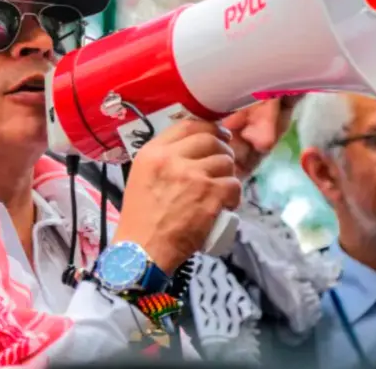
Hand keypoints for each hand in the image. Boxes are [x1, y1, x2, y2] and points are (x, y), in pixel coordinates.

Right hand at [113, 119, 241, 274]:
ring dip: (228, 174)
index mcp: (153, 153)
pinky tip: (226, 203)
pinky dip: (234, 195)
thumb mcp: (141, 176)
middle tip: (224, 162)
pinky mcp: (210, 196)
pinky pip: (233, 185)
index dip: (208, 128)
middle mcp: (173, 160)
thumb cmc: (141, 218)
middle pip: (210, 139)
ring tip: (221, 188)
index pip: (187, 125)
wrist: (142, 250)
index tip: (217, 135)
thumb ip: (163, 159)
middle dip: (222, 149)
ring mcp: (193, 177)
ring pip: (225, 162)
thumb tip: (191, 148)